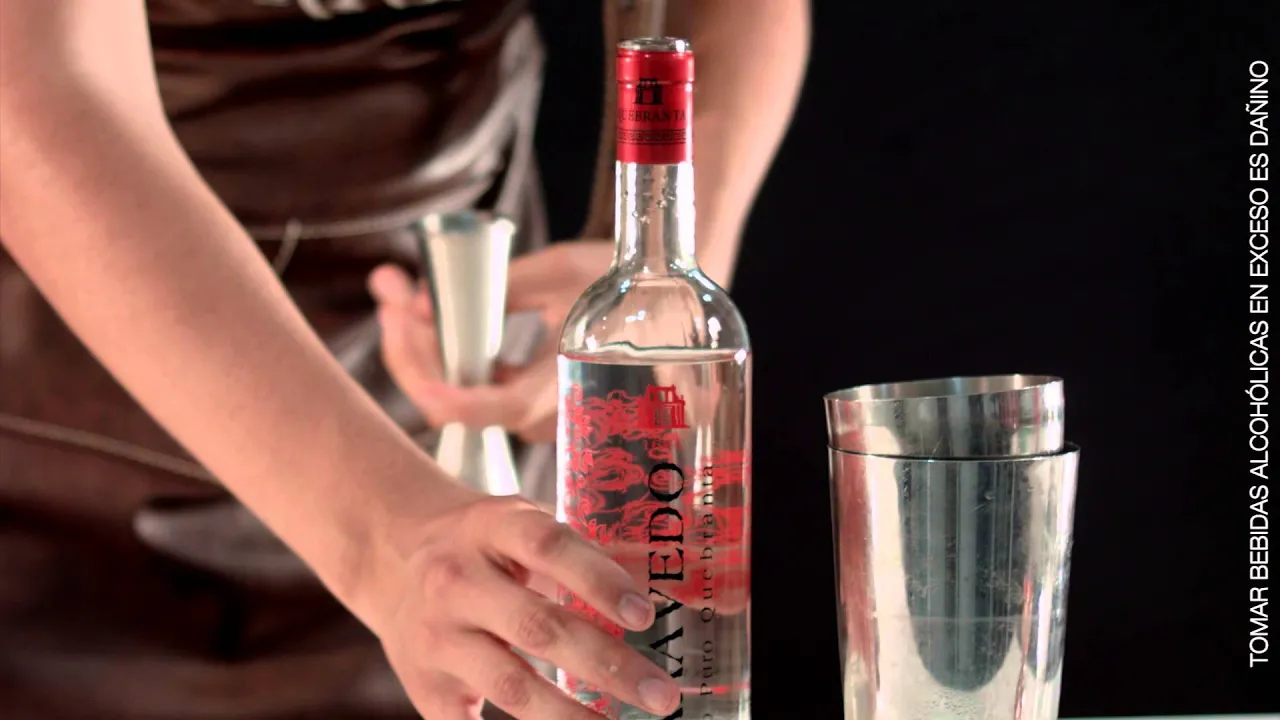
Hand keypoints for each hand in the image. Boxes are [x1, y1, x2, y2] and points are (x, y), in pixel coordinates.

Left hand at [369, 240, 613, 442]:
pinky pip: (460, 384)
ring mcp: (522, 414)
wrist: (655, 309)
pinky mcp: (512, 402)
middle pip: (450, 401)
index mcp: (560, 388)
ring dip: (413, 341)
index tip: (418, 369)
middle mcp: (538, 415)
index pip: (492, 407)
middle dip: (409, 344)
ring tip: (393, 285)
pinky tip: (412, 303)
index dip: (450, 395)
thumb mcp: (564, 271)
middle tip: (390, 286)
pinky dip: (434, 346)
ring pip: (447, 393)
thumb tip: (421, 302)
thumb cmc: (617, 283)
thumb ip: (498, 287)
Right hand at [372, 491, 680, 718]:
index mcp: (491, 527)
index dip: (598, 580)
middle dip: (608, 666)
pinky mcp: (424, 685)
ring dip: (574, 716)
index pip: (548, 548)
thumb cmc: (484, 544)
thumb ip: (579, 554)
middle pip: (539, 627)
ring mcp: (437, 636)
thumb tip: (671, 594)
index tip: (644, 615)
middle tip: (662, 695)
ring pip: (512, 685)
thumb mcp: (520, 524)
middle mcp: (458, 580)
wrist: (390, 554)